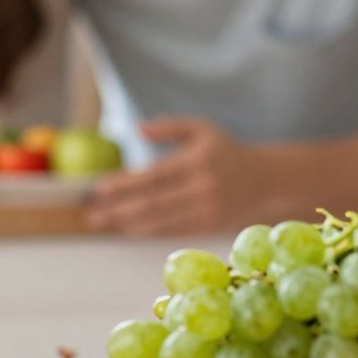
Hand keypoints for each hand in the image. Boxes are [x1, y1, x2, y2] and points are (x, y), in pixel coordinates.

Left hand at [85, 118, 268, 236]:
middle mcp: (202, 188)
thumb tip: (138, 130)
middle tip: (91, 214)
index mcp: (197, 162)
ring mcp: (206, 210)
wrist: (266, 179)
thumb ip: (170, 126)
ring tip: (103, 223)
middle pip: (153, 203)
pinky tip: (128, 228)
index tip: (99, 191)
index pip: (154, 177)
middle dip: (119, 210)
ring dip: (128, 224)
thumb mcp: (201, 129)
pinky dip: (148, 230)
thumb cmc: (225, 151)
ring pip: (161, 221)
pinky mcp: (209, 227)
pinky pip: (173, 231)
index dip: (124, 186)